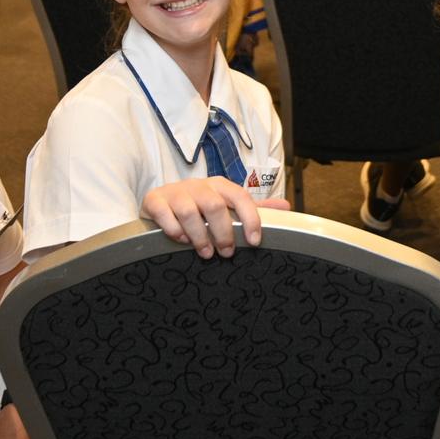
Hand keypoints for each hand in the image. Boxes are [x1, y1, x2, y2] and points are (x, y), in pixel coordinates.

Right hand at [141, 177, 290, 257]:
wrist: (161, 201)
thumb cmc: (199, 206)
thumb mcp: (226, 206)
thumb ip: (253, 209)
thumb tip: (285, 207)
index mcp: (220, 185)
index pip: (240, 197)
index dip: (250, 219)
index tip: (254, 242)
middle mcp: (198, 185)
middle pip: (215, 206)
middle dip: (223, 233)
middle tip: (227, 252)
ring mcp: (174, 191)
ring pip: (189, 211)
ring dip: (199, 236)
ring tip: (205, 253)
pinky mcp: (154, 200)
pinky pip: (164, 214)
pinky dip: (173, 230)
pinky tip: (180, 240)